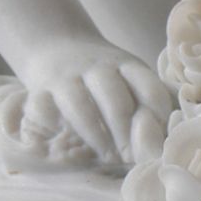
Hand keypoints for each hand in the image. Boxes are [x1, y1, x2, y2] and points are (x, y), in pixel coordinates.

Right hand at [22, 38, 171, 166]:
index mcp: (126, 64)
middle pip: (115, 100)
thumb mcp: (130, 77)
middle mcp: (97, 67)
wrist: (54, 44)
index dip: (156, 119)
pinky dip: (52, 125)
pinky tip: (62, 142)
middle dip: (125, 133)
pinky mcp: (39, 90)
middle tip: (130, 157)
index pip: (149, 88)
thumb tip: (160, 145)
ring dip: (96, 136)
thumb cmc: (103, 74)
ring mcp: (66, 77)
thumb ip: (147, 104)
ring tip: (106, 156)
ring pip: (80, 106)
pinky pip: (43, 109)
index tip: (155, 142)